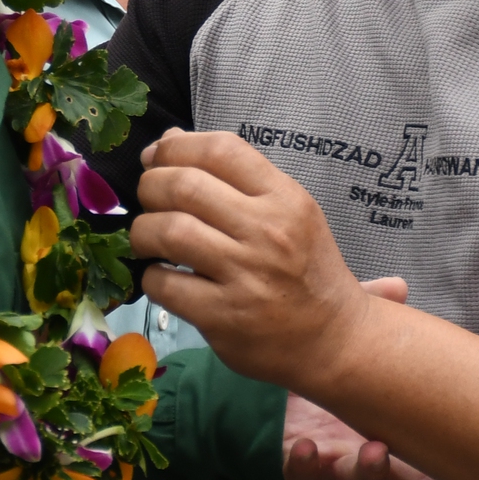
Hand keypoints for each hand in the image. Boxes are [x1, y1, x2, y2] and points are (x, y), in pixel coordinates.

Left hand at [134, 130, 372, 391]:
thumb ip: (234, 177)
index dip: (175, 146)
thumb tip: (168, 140)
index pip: (220, 149)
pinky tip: (162, 276)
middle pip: (184, 185)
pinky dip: (151, 277)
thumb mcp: (288, 212)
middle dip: (150, 187)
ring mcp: (245, 275)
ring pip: (169, 231)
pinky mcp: (224, 317)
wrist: (334, 339)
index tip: (157, 158)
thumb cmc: (306, 269)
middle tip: (149, 201)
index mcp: (284, 198)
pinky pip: (165, 284)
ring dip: (144, 231)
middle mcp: (266, 231)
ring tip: (148, 239)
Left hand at [276, 275, 478, 479]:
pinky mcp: (295, 461)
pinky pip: (300, 471)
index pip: (439, 454)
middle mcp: (370, 448)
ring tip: (376, 452)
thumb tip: (398, 286)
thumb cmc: (313, 363)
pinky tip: (306, 447)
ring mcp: (335, 459)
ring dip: (371, 470)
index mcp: (393, 423)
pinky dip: (305, 461)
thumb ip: (369, 310)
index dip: (468, 477)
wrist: (257, 386)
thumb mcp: (344, 333)